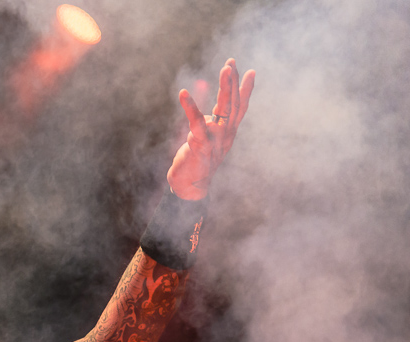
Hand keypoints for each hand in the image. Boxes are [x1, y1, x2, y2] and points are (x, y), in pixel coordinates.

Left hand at [167, 58, 255, 199]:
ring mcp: (216, 139)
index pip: (239, 108)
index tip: (251, 71)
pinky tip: (183, 93)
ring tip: (225, 69)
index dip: (245, 90)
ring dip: (226, 88)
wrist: (189, 187)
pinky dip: (190, 106)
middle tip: (231, 63)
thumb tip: (204, 101)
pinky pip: (196, 122)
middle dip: (233, 82)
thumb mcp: (204, 137)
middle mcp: (226, 134)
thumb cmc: (196, 160)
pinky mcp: (201, 144)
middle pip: (233, 105)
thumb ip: (206, 119)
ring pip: (223, 110)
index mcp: (228, 132)